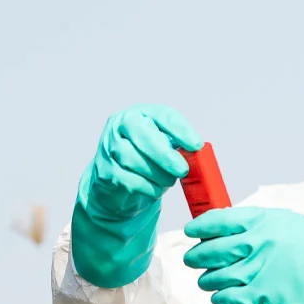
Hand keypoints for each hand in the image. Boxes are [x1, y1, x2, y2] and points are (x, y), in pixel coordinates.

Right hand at [78, 105, 202, 222]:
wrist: (118, 182)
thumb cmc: (146, 160)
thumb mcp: (163, 146)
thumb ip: (177, 146)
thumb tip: (197, 155)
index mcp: (141, 113)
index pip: (163, 116)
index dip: (181, 130)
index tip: (196, 145)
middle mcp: (121, 125)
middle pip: (143, 134)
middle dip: (165, 155)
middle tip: (182, 170)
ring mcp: (109, 147)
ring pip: (133, 158)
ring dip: (157, 174)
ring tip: (169, 181)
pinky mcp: (105, 171)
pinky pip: (127, 179)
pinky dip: (147, 187)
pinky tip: (156, 190)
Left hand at [183, 207, 303, 303]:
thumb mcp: (288, 222)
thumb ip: (258, 223)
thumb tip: (229, 227)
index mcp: (261, 221)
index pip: (216, 221)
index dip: (198, 227)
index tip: (192, 231)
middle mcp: (255, 244)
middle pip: (209, 250)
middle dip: (196, 256)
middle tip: (193, 259)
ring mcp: (257, 271)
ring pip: (213, 277)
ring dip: (206, 279)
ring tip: (208, 280)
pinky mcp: (261, 295)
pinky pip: (226, 297)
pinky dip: (220, 297)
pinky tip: (221, 296)